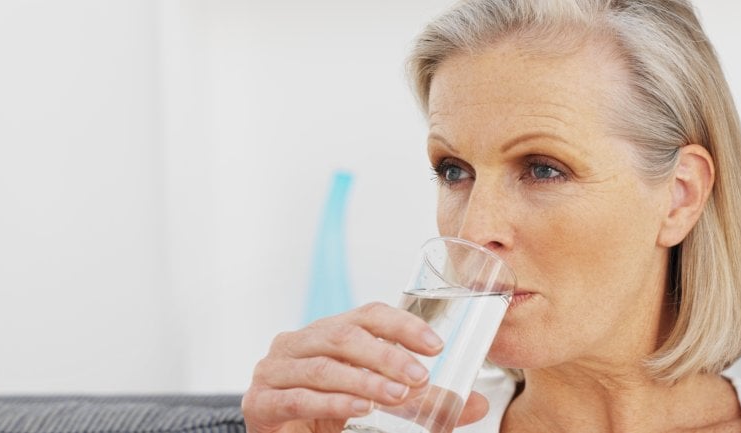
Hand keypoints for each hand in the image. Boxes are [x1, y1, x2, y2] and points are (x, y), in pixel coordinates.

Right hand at [241, 302, 488, 432]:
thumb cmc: (330, 416)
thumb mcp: (378, 402)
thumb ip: (422, 402)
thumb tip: (478, 401)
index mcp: (327, 333)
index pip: (367, 315)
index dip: (402, 324)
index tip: (436, 345)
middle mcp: (297, 343)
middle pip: (344, 335)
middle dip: (386, 353)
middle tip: (420, 375)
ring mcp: (275, 371)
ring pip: (324, 366)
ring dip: (366, 379)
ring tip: (398, 394)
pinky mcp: (262, 403)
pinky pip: (301, 397)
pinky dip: (335, 402)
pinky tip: (362, 407)